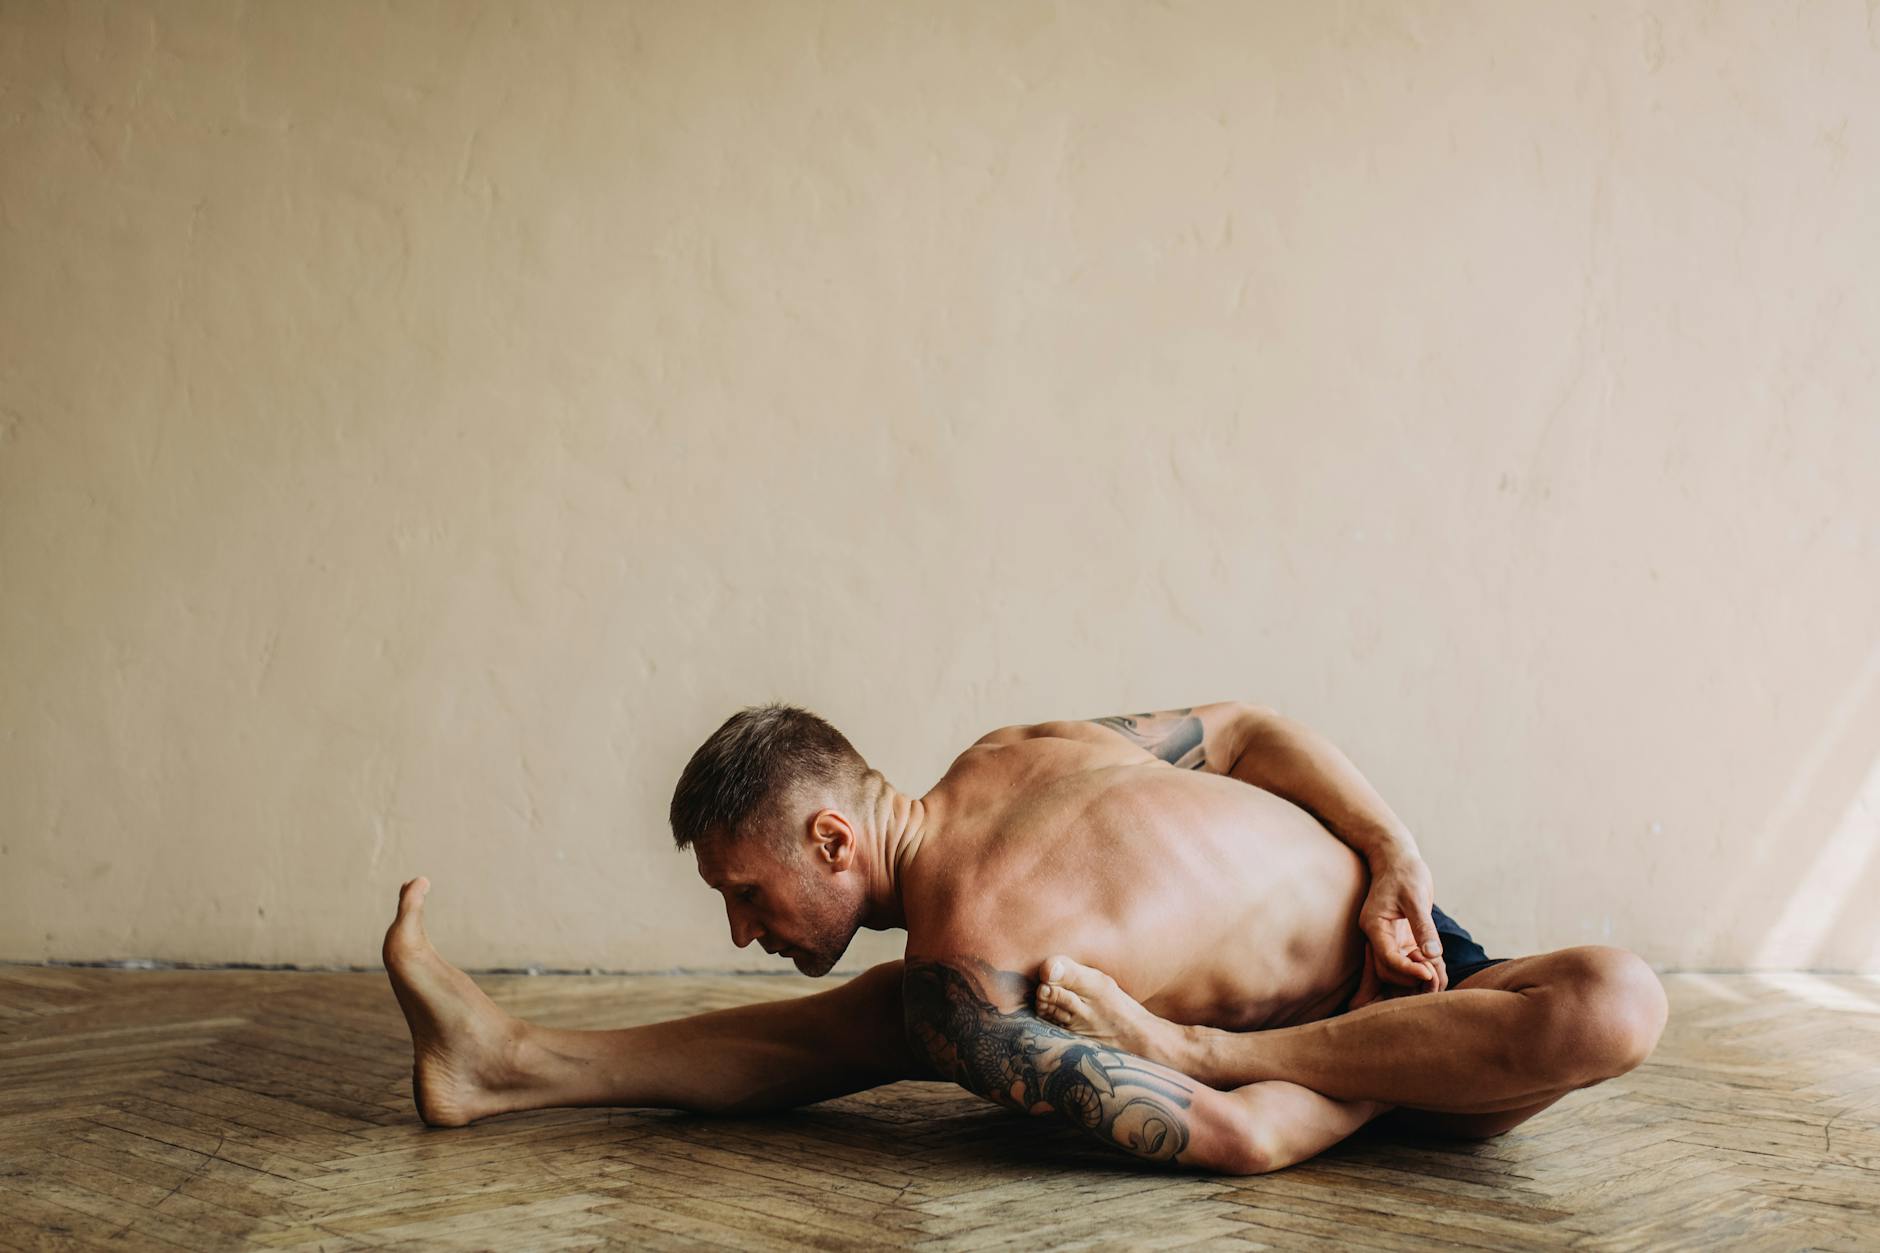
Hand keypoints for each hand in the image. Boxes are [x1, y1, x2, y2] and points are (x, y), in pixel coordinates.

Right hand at [1359, 851, 1447, 991]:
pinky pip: (1408, 960)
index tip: (1428, 974)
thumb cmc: (1405, 872)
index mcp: (1374, 924)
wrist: (1397, 858)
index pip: (1386, 958)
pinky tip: (1438, 966)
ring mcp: (1388, 937)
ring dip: (1415, 975)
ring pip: (1396, 969)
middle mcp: (1377, 935)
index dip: (1406, 970)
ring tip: (1438, 973)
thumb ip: (1423, 926)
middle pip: (1387, 970)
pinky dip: (1421, 966)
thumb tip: (1433, 955)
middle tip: (1435, 977)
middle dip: (1409, 978)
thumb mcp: (1416, 898)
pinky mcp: (1400, 937)